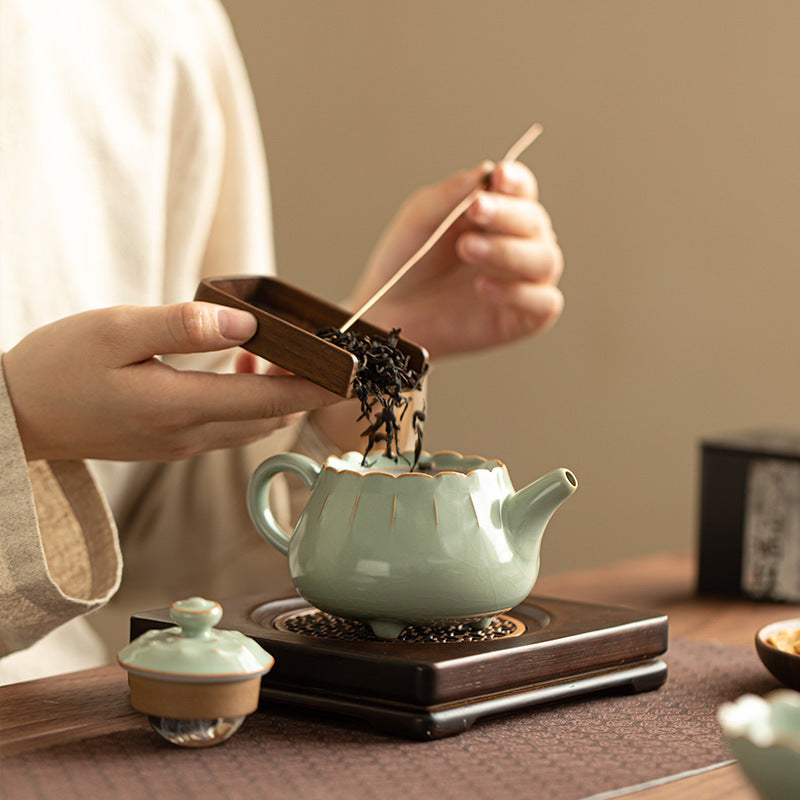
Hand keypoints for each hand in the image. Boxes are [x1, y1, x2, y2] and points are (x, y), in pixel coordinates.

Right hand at [2, 302, 339, 461]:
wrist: (16, 418)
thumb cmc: (59, 366)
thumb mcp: (116, 331)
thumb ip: (184, 326)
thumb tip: (246, 324)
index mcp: (182, 406)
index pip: (272, 398)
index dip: (318, 384)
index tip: (353, 369)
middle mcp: (190, 434)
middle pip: (272, 415)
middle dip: (308, 388)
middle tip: (329, 351)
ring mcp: (182, 444)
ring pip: (254, 422)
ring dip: (279, 392)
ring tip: (288, 350)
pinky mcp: (171, 442)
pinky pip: (229, 424)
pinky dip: (251, 399)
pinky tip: (242, 364)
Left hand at [350, 161, 563, 357]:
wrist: (390, 313)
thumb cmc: (407, 263)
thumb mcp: (420, 220)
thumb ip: (450, 195)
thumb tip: (484, 171)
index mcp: (498, 214)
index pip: (522, 190)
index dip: (516, 181)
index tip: (499, 177)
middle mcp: (519, 244)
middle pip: (535, 222)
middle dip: (506, 214)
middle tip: (474, 209)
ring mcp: (525, 281)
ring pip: (545, 259)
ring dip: (508, 251)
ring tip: (467, 248)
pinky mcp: (525, 318)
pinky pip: (544, 302)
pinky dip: (518, 293)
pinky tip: (484, 287)